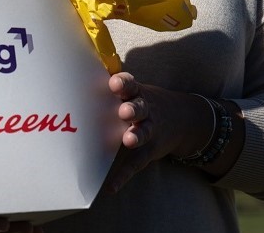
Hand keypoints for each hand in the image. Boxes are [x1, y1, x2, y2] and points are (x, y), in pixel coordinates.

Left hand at [105, 72, 209, 192]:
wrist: (183, 119)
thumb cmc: (145, 102)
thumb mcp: (136, 90)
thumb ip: (115, 88)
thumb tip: (79, 76)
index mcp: (137, 93)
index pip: (130, 85)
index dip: (123, 84)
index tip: (114, 83)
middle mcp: (145, 111)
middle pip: (139, 108)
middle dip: (132, 109)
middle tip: (124, 111)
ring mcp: (150, 130)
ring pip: (143, 133)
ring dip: (136, 136)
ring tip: (129, 140)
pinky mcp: (150, 151)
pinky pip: (136, 163)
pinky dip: (124, 176)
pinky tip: (112, 187)